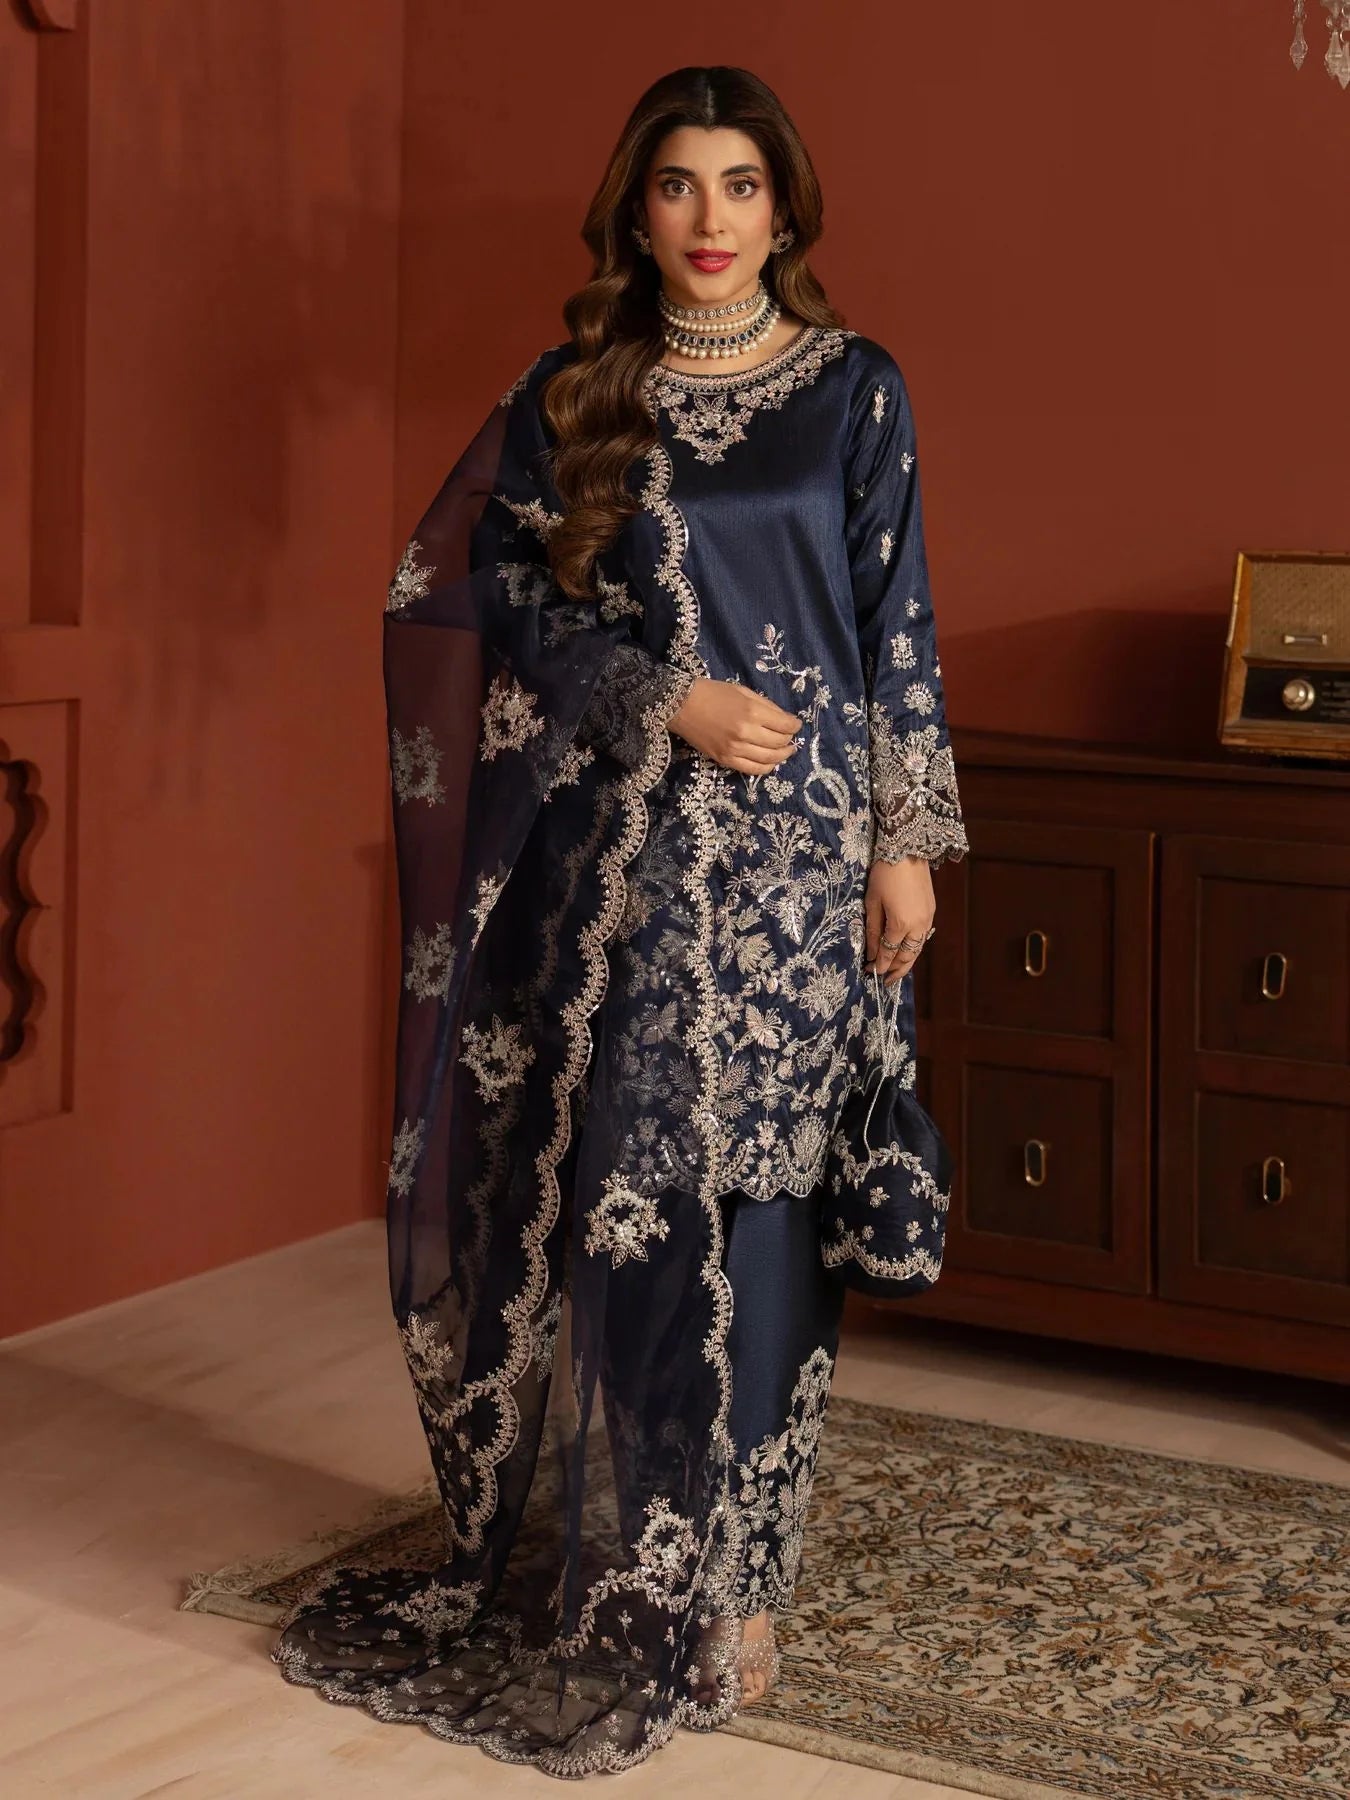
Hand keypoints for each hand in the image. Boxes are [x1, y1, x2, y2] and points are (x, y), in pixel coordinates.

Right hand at [669, 677, 800, 774]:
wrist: (681, 705)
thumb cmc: (713, 693)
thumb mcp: (743, 691)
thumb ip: (767, 706)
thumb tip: (786, 720)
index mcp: (752, 712)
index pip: (785, 725)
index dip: (795, 725)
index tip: (795, 724)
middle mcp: (746, 733)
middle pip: (780, 743)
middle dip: (789, 740)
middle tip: (791, 737)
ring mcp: (735, 750)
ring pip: (769, 759)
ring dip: (782, 756)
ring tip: (786, 751)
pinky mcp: (725, 760)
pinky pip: (753, 770)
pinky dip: (766, 768)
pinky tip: (771, 762)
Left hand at [865, 855, 934, 985]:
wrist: (908, 849)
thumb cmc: (884, 873)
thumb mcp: (872, 902)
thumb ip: (872, 930)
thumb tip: (871, 953)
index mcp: (901, 924)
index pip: (888, 953)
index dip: (879, 965)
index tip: (869, 972)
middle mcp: (918, 926)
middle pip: (907, 957)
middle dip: (896, 970)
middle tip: (884, 981)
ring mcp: (928, 919)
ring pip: (917, 949)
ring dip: (907, 962)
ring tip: (896, 972)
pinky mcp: (931, 911)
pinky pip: (922, 938)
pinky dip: (914, 949)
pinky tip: (906, 951)